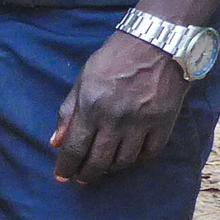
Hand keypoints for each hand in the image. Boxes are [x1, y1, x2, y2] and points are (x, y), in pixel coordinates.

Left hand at [52, 32, 187, 183]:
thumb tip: (56, 142)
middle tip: (81, 178)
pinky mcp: (164, 122)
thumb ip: (68, 112)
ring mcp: (142, 123)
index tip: (62, 176)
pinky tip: (128, 156)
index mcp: (91, 107)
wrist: (158, 42)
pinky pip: (149, 153)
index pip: (74, 148)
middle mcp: (116, 119)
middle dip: (86, 174)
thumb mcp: (83, 80)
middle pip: (98, 161)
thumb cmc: (114, 59)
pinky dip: (137, 159)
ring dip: (110, 168)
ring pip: (123, 161)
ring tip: (103, 167)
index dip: (66, 167)